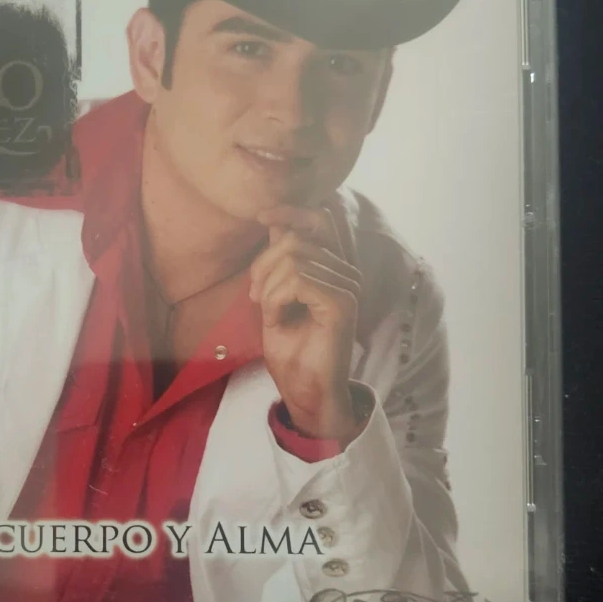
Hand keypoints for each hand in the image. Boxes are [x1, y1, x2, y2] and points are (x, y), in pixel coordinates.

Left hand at [249, 202, 361, 442]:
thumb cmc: (291, 350)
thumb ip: (281, 262)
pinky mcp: (342, 304)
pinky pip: (298, 280)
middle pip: (296, 240)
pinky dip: (276, 298)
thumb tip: (277, 223)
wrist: (303, 390)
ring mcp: (347, 287)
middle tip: (255, 297)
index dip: (291, 211)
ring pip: (294, 260)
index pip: (320, 221)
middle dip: (264, 265)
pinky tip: (276, 318)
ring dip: (268, 288)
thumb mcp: (275, 296)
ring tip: (269, 313)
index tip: (262, 217)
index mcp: (334, 269)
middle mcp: (346, 273)